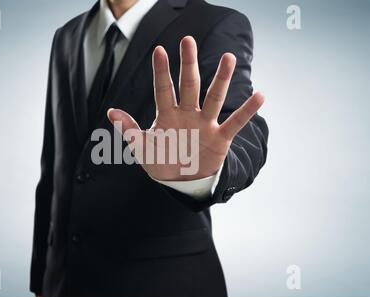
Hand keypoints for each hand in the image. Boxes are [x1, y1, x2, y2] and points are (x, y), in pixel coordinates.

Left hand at [107, 36, 263, 180]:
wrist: (180, 181)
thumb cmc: (160, 161)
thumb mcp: (143, 148)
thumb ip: (130, 130)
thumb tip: (111, 111)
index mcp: (167, 115)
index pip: (163, 90)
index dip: (161, 72)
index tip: (159, 51)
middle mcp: (187, 114)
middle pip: (188, 85)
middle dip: (188, 64)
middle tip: (188, 40)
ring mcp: (205, 124)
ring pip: (213, 98)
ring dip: (220, 79)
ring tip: (228, 58)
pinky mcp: (220, 138)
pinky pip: (235, 122)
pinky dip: (247, 111)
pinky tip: (260, 96)